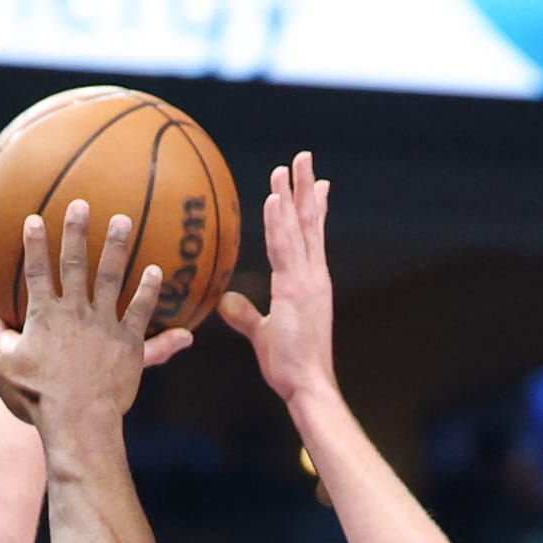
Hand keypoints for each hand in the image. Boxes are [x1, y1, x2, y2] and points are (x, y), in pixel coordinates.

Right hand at [0, 202, 183, 433]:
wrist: (78, 422)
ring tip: (122, 220)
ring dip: (117, 247)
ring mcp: (104, 325)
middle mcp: (75, 312)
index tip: (34, 219)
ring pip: (111, 278)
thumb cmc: (37, 398)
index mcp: (44, 316)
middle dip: (77, 231)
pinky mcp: (128, 344)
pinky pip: (141, 312)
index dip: (34, 245)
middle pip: (76, 264)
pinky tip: (157, 271)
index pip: (37, 272)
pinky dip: (149, 292)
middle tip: (81, 203)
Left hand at [219, 152, 335, 408]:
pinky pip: (285, 248)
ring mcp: (307, 280)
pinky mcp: (296, 289)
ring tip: (289, 164)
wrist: (308, 384)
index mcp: (311, 284)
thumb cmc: (290, 367)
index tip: (317, 185)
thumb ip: (245, 315)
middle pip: (310, 223)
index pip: (312, 238)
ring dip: (293, 193)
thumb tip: (224, 301)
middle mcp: (313, 275)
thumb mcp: (263, 335)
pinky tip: (273, 199)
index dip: (314, 210)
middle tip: (303, 158)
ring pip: (300, 228)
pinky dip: (279, 222)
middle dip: (307, 188)